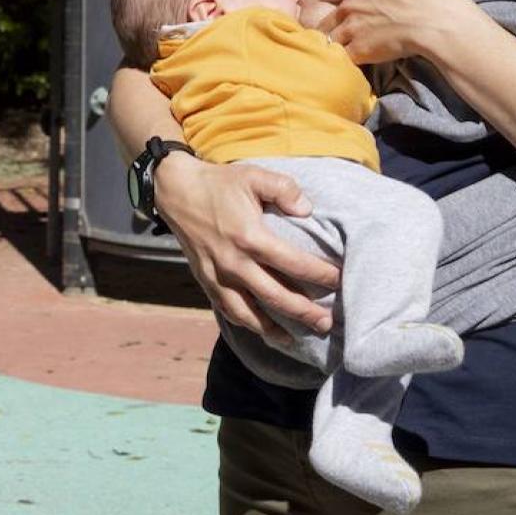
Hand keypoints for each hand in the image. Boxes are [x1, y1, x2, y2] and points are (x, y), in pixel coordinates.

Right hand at [153, 152, 338, 341]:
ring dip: (275, 330)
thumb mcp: (254, 176)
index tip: (339, 281)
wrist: (177, 191)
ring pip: (250, 314)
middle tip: (326, 323)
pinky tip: (262, 330)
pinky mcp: (206, 281)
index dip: (320, 275)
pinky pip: (228, 311)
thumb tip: (308, 210)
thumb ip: (285, 189)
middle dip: (304, 313)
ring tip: (296, 338)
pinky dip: (247, 324)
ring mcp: (218, 276)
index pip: (294, 264)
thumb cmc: (219, 183)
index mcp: (251, 238)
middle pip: (277, 297)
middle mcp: (235, 263)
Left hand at [314, 0, 472, 63]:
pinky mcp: (360, 50)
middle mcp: (351, 4)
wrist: (434, 19)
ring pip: (330, 38)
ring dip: (331, 43)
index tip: (324, 1)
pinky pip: (342, 57)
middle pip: (328, 16)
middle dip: (326, 23)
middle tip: (327, 30)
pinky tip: (342, 64)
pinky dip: (341, 60)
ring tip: (332, 50)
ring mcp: (353, 28)